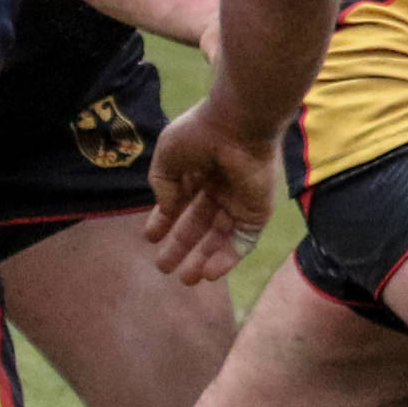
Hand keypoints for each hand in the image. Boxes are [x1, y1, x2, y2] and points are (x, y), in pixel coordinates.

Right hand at [142, 96, 276, 284]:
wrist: (238, 127)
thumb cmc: (200, 135)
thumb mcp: (167, 156)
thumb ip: (163, 184)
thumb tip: (165, 209)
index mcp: (199, 170)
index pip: (181, 201)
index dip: (164, 220)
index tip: (150, 238)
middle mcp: (220, 188)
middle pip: (199, 224)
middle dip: (182, 246)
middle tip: (163, 267)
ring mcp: (240, 201)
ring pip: (220, 237)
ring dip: (203, 259)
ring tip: (185, 279)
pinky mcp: (257, 213)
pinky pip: (243, 241)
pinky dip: (227, 259)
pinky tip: (208, 274)